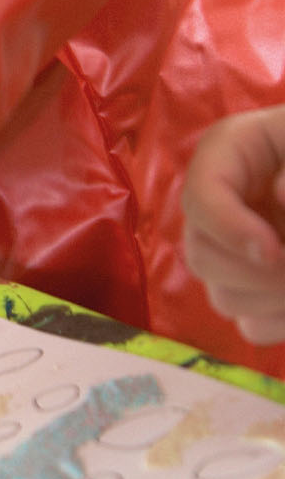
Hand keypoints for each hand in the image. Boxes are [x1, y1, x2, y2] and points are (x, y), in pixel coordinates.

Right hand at [182, 107, 284, 341]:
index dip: (231, 230)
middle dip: (256, 273)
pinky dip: (280, 322)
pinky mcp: (253, 287)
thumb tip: (280, 195)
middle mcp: (218, 207)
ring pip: (223, 296)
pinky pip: (251, 324)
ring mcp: (232, 251)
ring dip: (270, 299)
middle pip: (202, 255)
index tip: (274, 252)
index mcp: (227, 154)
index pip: (201, 196)